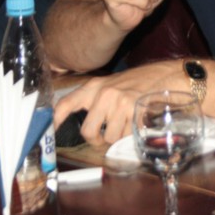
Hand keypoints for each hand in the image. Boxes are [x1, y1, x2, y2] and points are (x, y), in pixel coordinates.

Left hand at [53, 59, 185, 146]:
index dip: (55, 120)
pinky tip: (136, 122)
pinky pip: (126, 136)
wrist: (164, 75)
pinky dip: (131, 135)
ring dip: (117, 137)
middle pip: (88, 132)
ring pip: (109, 138)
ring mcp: (119, 103)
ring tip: (125, 124)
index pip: (67, 103)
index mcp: (94, 86)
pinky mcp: (134, 112)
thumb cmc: (136, 82)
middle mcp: (103, 94)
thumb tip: (82, 127)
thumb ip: (94, 101)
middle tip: (104, 137)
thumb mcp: (110, 85)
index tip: (51, 133)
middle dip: (96, 140)